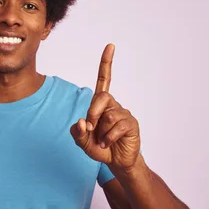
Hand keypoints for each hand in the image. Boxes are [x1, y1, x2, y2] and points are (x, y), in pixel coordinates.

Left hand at [70, 44, 140, 169]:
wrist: (116, 162)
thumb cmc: (100, 148)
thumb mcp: (82, 142)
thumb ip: (77, 133)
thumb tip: (81, 121)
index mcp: (101, 105)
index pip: (104, 80)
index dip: (106, 63)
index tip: (110, 46)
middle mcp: (113, 106)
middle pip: (102, 96)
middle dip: (93, 112)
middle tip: (89, 128)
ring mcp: (123, 114)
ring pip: (108, 116)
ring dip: (101, 132)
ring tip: (103, 141)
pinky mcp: (131, 124)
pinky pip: (117, 127)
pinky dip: (109, 138)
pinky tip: (109, 143)